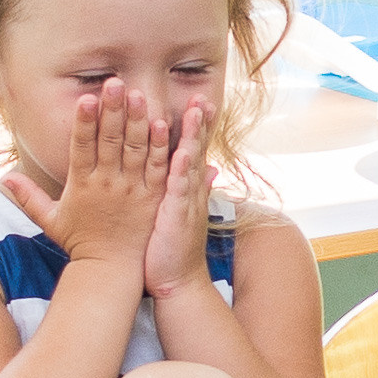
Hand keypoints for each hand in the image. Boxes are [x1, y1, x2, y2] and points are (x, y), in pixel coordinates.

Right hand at [3, 78, 167, 264]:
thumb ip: (30, 197)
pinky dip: (160, 147)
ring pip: (135, 149)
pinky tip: (162, 125)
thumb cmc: (81, 243)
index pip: (81, 146)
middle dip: (112, 110)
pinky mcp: (153, 197)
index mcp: (82, 185)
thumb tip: (4, 178)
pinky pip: (157, 168)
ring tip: (138, 94)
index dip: (84, 122)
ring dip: (137, 121)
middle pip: (110, 141)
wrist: (112, 271)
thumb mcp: (51, 220)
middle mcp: (107, 184)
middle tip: (115, 82)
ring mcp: (132, 190)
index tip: (86, 98)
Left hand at [143, 96, 218, 298]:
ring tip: (196, 111)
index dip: (197, 127)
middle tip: (202, 95)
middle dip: (200, 123)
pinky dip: (181, 169)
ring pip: (191, 163)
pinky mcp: (178, 216)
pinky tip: (181, 151)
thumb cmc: (170, 248)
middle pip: (197, 149)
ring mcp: (187, 202)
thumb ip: (189, 188)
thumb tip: (207, 168)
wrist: (177, 282)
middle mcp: (192, 191)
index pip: (194, 150)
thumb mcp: (180, 213)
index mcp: (187, 189)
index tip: (198, 101)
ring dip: (193, 136)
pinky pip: (179, 188)